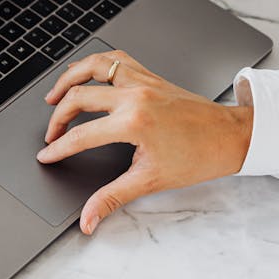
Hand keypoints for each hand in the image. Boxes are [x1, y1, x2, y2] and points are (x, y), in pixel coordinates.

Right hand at [37, 51, 252, 234]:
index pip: (81, 135)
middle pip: (78, 97)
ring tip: (54, 95)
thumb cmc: (199, 157)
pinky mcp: (149, 76)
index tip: (47, 155)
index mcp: (134, 122)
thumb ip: (111, 198)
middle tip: (52, 135)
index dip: (59, 147)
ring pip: (93, 67)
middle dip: (57, 117)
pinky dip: (95, 64)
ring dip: (69, 79)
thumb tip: (88, 219)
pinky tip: (86, 74)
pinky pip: (115, 59)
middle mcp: (135, 96)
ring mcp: (142, 82)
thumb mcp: (150, 181)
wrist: (231, 137)